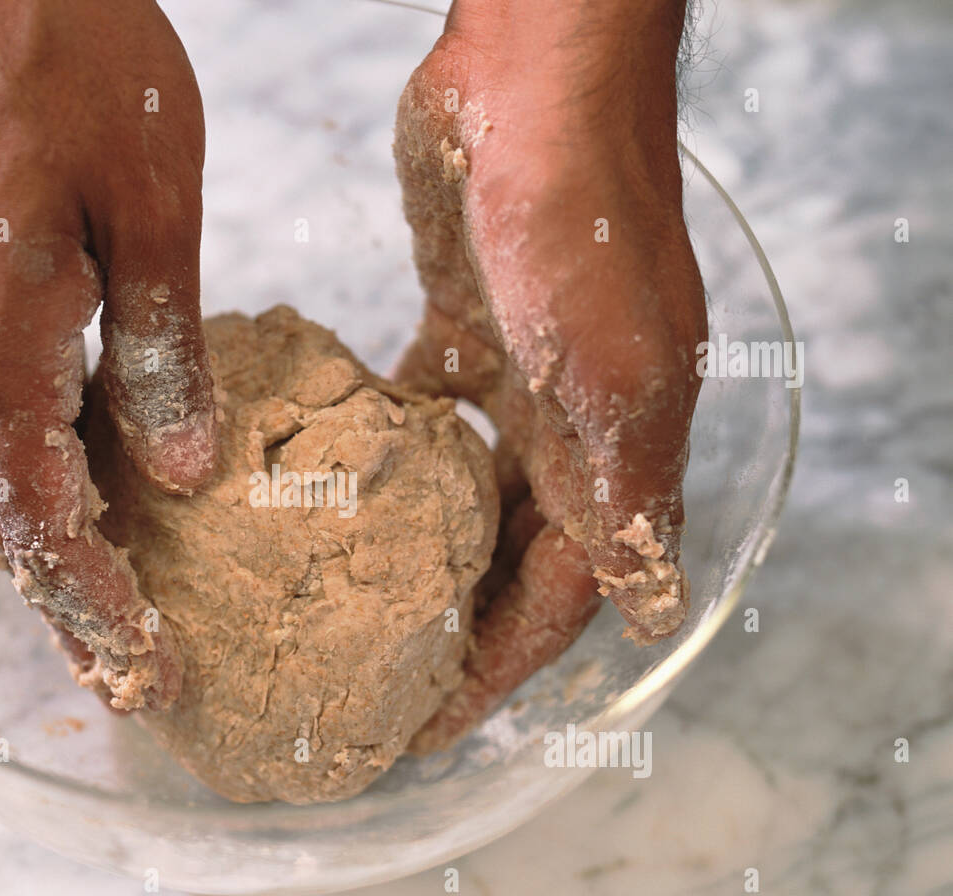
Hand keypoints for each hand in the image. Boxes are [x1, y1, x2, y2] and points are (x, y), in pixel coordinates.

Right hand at [0, 0, 216, 709]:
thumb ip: (165, 349)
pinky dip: (47, 490)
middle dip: (72, 604)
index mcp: (4, 338)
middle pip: (12, 516)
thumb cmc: (78, 65)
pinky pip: (7, 423)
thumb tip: (183, 471)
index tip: (146, 663)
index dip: (97, 599)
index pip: (46, 513)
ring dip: (56, 558)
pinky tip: (89, 513)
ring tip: (111, 626)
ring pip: (5, 477)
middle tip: (129, 680)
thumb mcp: (154, 211)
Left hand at [396, 0, 707, 752]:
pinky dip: (392, 452)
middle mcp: (575, 424)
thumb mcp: (608, 371)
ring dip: (426, 550)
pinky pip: (426, 414)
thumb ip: (620, 489)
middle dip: (458, 626)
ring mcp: (520, 374)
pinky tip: (341, 481)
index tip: (430, 722)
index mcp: (619, 450)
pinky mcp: (465, 326)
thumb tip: (650, 604)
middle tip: (381, 681)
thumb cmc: (577, 215)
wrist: (537, 77)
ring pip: (471, 494)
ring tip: (355, 604)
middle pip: (515, 556)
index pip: (563, 594)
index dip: (501, 668)